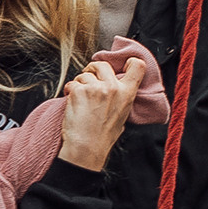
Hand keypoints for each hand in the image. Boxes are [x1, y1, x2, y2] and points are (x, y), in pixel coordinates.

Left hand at [59, 53, 148, 172]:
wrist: (86, 148)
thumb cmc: (103, 136)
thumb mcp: (122, 115)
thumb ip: (121, 97)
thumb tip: (115, 87)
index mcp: (127, 94)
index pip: (137, 66)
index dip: (129, 61)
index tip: (121, 64)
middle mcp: (112, 88)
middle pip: (103, 64)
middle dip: (93, 69)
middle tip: (89, 78)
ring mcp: (95, 88)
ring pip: (84, 74)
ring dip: (80, 83)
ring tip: (80, 99)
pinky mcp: (79, 91)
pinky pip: (72, 83)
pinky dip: (69, 91)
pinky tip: (72, 102)